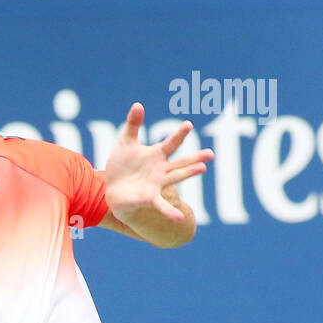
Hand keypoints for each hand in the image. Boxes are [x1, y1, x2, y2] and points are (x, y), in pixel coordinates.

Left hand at [104, 102, 213, 221]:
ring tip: (202, 168)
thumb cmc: (121, 166)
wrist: (111, 189)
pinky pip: (162, 205)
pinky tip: (179, 218)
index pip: (171, 143)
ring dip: (188, 173)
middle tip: (211, 154)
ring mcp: (157, 184)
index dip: (179, 134)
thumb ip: (133, 125)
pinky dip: (170, 211)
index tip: (189, 125)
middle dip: (195, 158)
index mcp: (156, 155)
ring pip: (176, 178)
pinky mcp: (149, 198)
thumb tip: (138, 104)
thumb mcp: (125, 142)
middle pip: (181, 162)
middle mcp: (160, 170)